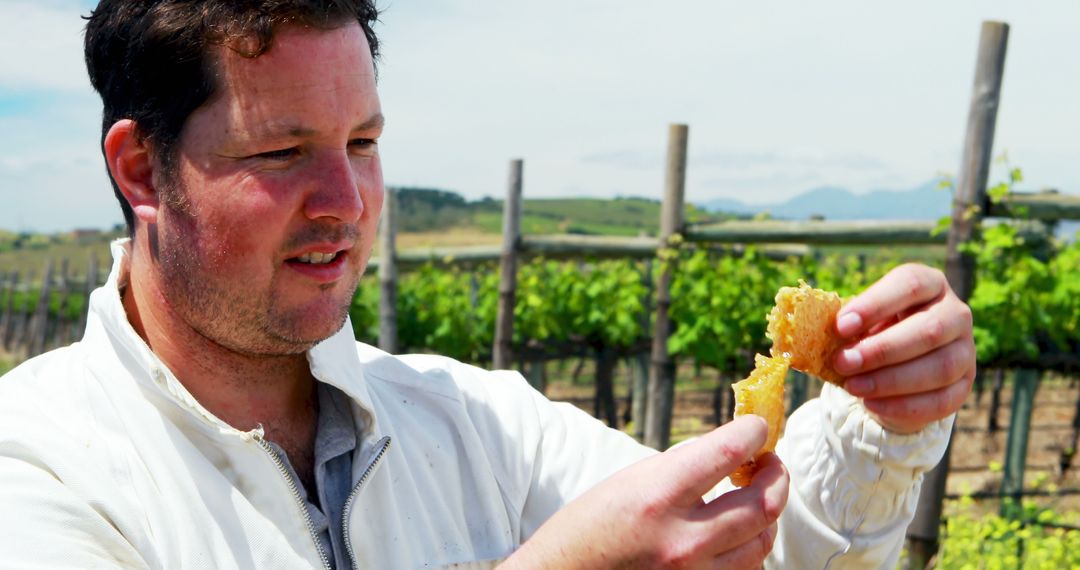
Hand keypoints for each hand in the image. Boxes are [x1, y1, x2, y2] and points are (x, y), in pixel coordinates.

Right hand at [501, 416, 788, 568]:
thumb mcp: (629, 482)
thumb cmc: (586, 528)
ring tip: (759, 497)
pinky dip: (750, 547)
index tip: (758, 426)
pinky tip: (740, 533)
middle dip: (777, 476)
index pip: (728, 452)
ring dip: (768, 514)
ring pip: (762, 543)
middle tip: (771, 463)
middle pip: (762, 504)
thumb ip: (681, 470)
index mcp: (658, 495)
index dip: (754, 432)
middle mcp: (682, 538)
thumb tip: (726, 454)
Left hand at [833, 263, 975, 433]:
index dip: (875, 304)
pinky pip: (941, 400)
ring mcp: (966, 351)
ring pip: (940, 367)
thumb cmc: (872, 332)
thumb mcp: (860, 321)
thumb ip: (846, 323)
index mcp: (930, 284)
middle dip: (882, 350)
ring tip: (852, 387)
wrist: (895, 366)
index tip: (841, 326)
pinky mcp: (964, 386)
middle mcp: (955, 313)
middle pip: (929, 330)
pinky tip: (871, 405)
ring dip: (891, 381)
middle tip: (842, 362)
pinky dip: (903, 406)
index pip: (911, 284)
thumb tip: (813, 332)